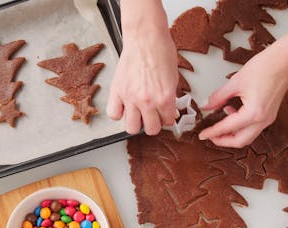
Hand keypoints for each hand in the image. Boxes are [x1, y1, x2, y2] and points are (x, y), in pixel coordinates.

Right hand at [106, 17, 177, 134]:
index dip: (167, 118)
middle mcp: (147, 101)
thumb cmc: (160, 51)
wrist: (145, 37)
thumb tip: (168, 110)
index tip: (165, 115)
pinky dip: (118, 113)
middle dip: (153, 124)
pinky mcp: (117, 91)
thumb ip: (170, 97)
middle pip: (150, 129)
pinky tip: (124, 107)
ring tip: (138, 114)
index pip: (167, 121)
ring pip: (131, 128)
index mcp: (165, 98)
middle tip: (152, 116)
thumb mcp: (173, 77)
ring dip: (136, 123)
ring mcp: (130, 98)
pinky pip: (114, 114)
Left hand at [198, 41, 287, 147]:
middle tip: (210, 136)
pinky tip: (232, 112)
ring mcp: (269, 118)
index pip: (227, 128)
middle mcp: (263, 120)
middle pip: (240, 141)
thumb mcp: (235, 82)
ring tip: (219, 125)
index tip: (202, 134)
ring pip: (248, 136)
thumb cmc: (265, 67)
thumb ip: (218, 97)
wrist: (286, 59)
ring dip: (233, 134)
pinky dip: (241, 126)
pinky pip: (254, 127)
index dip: (212, 132)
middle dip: (223, 140)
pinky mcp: (270, 113)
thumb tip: (207, 106)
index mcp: (253, 113)